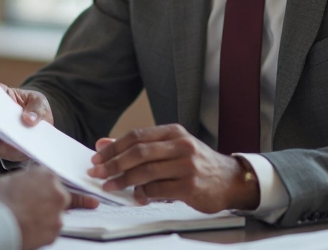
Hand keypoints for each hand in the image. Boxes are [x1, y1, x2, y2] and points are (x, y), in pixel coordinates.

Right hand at [0, 83, 53, 161]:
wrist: (41, 125)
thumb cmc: (35, 108)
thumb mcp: (39, 102)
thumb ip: (36, 108)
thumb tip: (28, 120)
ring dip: (0, 143)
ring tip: (15, 143)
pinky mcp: (0, 150)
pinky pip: (2, 153)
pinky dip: (12, 153)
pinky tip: (23, 151)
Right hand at [0, 167, 69, 249]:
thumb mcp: (7, 180)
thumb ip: (23, 180)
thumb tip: (21, 185)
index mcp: (46, 176)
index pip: (50, 180)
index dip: (41, 188)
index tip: (35, 193)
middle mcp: (57, 193)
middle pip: (57, 197)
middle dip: (47, 202)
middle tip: (31, 208)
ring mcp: (58, 214)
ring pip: (55, 215)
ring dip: (45, 217)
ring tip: (27, 220)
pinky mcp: (55, 232)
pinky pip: (50, 231)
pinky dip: (42, 231)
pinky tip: (28, 230)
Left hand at [87, 124, 259, 213]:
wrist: (230, 179)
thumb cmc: (196, 163)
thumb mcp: (171, 147)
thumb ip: (140, 145)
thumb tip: (104, 144)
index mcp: (173, 132)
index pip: (137, 135)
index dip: (114, 147)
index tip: (97, 157)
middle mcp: (181, 145)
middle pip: (139, 152)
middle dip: (114, 163)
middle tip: (97, 172)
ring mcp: (186, 165)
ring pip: (146, 171)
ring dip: (123, 180)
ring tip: (109, 185)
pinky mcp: (190, 186)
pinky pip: (159, 190)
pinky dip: (143, 194)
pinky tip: (135, 196)